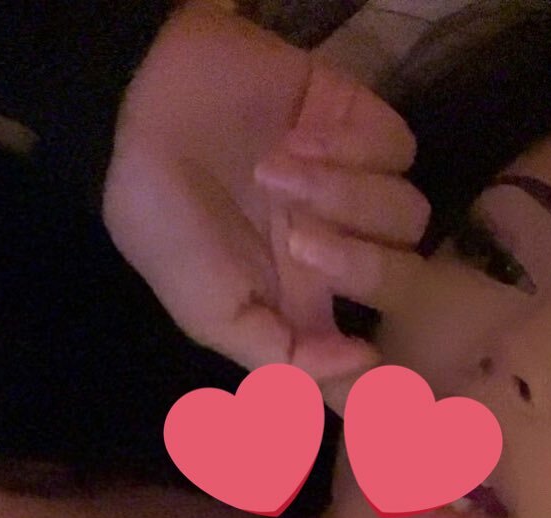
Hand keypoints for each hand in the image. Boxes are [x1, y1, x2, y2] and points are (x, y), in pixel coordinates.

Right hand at [102, 1, 430, 413]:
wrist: (145, 108)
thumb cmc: (166, 218)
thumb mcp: (208, 311)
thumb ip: (283, 359)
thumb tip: (362, 373)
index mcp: (307, 306)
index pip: (372, 354)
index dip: (387, 371)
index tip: (381, 376)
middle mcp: (342, 253)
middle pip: (404, 280)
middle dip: (356, 264)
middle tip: (297, 239)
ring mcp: (359, 189)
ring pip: (405, 215)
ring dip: (340, 195)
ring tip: (272, 173)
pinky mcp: (364, 128)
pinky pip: (397, 152)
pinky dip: (346, 146)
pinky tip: (292, 137)